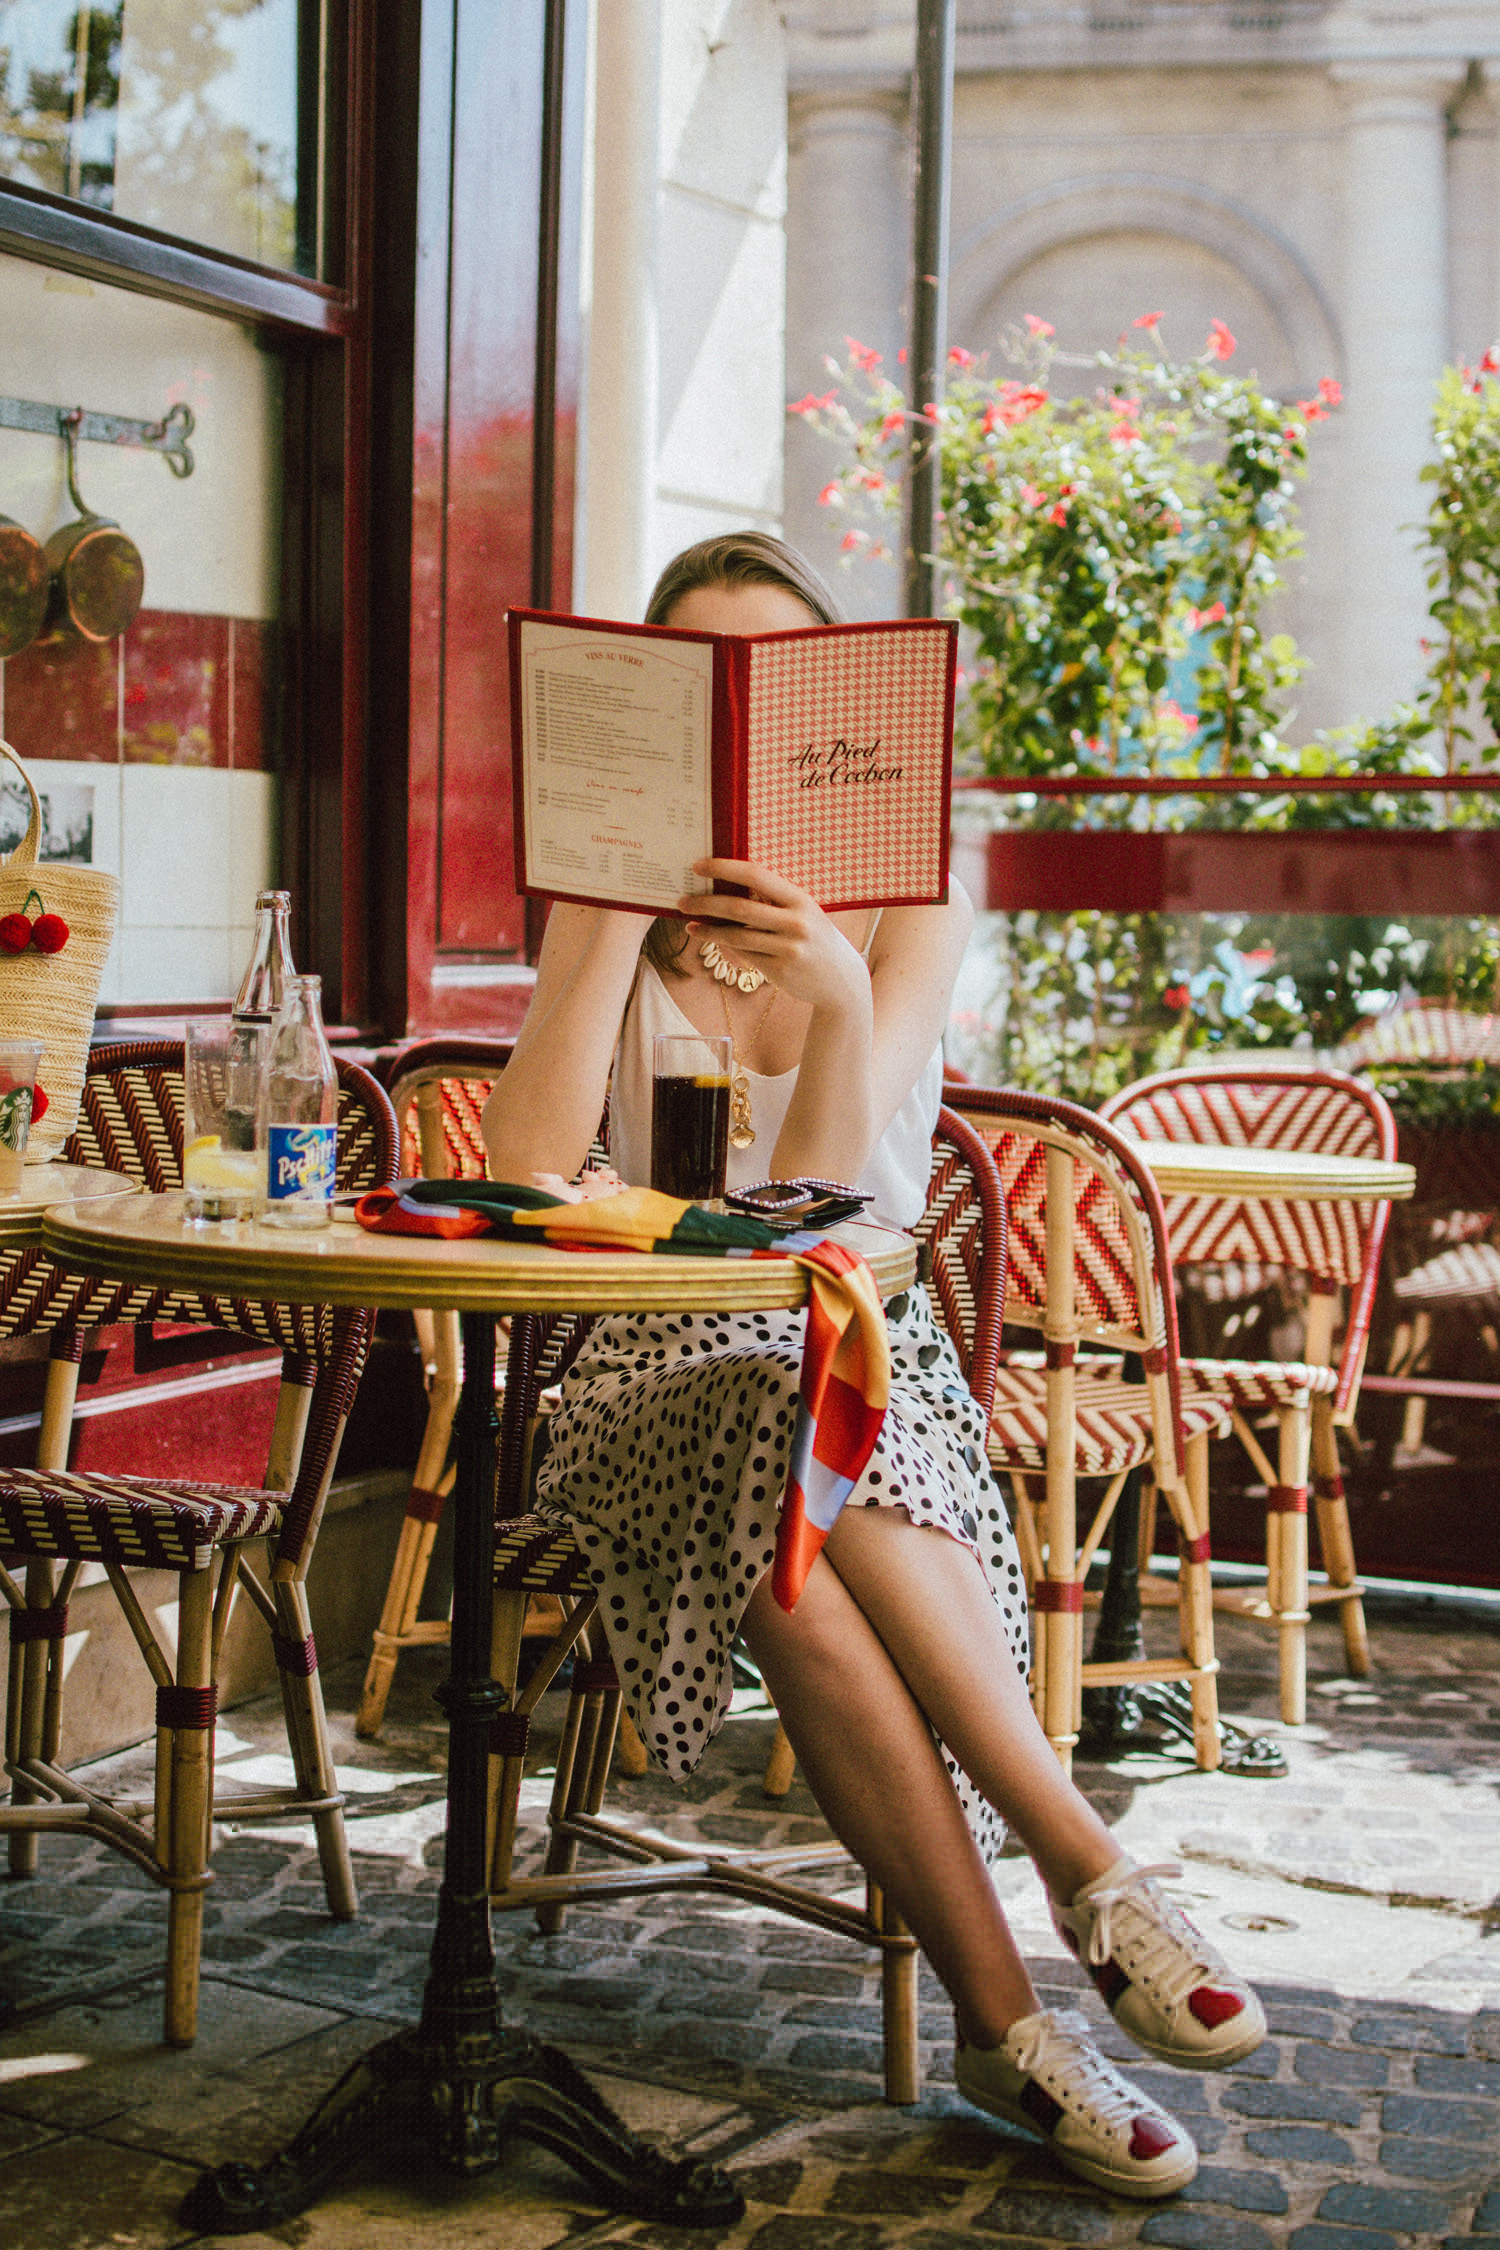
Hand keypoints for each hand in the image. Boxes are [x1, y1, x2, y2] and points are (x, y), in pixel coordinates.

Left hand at [679, 859, 866, 1014]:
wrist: (841, 980)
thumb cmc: (815, 938)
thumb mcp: (803, 912)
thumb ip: (774, 900)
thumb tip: (728, 886)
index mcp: (800, 899)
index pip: (756, 875)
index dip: (724, 868)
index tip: (699, 866)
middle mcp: (795, 923)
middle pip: (739, 908)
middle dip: (706, 903)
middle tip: (683, 901)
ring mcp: (787, 949)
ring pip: (736, 935)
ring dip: (708, 929)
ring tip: (690, 923)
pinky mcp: (779, 971)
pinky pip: (743, 954)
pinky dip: (722, 944)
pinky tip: (708, 936)